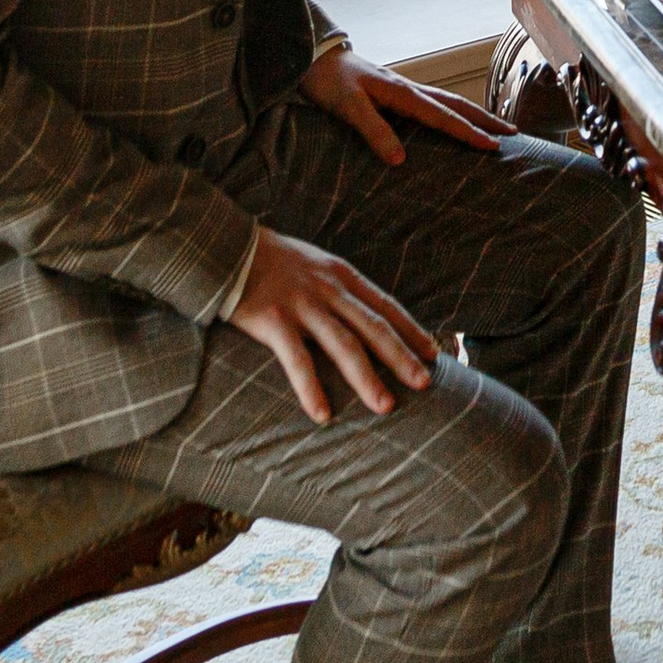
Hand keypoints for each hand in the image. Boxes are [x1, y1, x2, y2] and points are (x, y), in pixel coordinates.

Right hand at [226, 224, 438, 421]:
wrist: (229, 246)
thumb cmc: (273, 262)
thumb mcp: (315, 265)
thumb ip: (337, 288)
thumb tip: (362, 314)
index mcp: (342, 275)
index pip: (386, 304)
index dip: (411, 329)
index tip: (433, 352)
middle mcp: (329, 289)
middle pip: (373, 326)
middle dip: (401, 356)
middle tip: (425, 383)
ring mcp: (303, 304)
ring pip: (344, 345)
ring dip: (366, 378)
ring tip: (385, 406)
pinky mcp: (274, 320)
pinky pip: (297, 360)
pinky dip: (311, 388)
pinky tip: (322, 415)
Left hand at [300, 43, 510, 169]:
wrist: (316, 57)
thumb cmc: (330, 82)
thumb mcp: (347, 107)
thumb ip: (373, 130)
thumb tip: (400, 159)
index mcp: (402, 93)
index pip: (443, 116)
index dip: (468, 133)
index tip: (493, 145)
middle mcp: (410, 89)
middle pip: (456, 105)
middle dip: (484, 119)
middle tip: (513, 132)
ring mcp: (405, 90)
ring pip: (449, 103)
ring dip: (473, 115)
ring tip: (495, 126)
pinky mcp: (397, 94)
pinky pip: (435, 105)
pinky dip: (454, 113)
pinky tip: (456, 121)